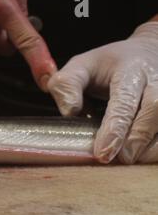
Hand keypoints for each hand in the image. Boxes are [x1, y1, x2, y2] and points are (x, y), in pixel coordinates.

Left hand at [48, 21, 157, 163]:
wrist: (147, 54)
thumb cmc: (109, 66)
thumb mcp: (81, 66)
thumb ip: (67, 85)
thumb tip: (70, 112)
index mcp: (131, 69)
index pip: (125, 99)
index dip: (115, 128)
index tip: (103, 152)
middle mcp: (157, 80)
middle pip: (155, 110)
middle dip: (137, 139)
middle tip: (118, 160)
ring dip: (149, 147)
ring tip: (128, 159)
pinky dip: (156, 148)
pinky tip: (140, 155)